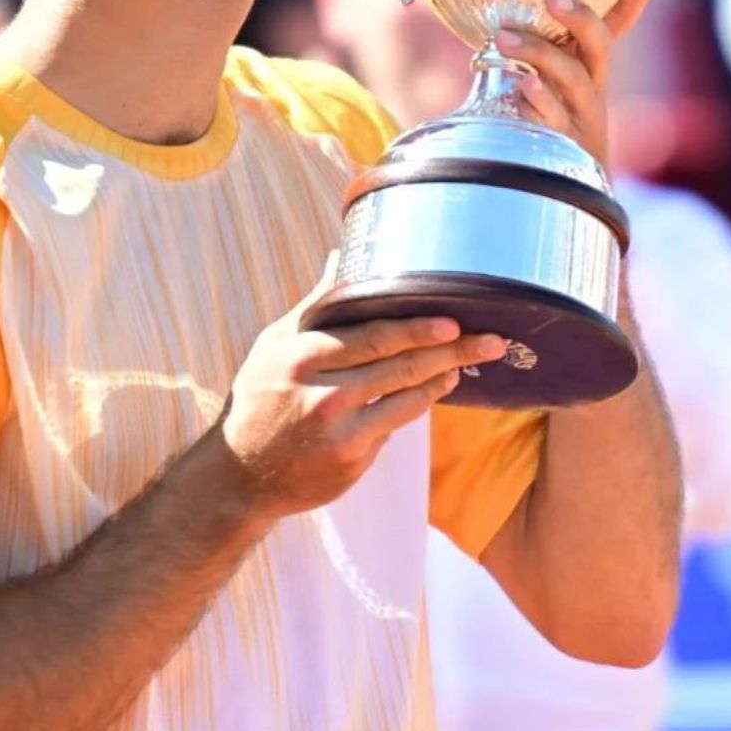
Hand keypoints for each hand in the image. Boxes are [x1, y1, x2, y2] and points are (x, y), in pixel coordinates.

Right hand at [220, 260, 506, 518]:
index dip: (416, 328)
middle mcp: (323, 392)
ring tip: (468, 362)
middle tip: (489, 340)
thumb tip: (341, 256)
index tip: (452, 320)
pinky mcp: (351, 459)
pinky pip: (395, 424)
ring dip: (442, 377)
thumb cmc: (260, 398)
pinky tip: (438, 389)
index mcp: (303, 356)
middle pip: (398, 365)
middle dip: (449, 351)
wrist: (240, 474)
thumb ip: (315, 304)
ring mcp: (339, 429)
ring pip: (405, 396)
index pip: (372, 337)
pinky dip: (420, 404)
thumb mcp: (275, 344)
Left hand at [494, 0, 666, 167]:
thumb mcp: (553, 78)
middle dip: (580, 18)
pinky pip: (551, 118)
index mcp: (593, 62)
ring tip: (503, 39)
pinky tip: (518, 88)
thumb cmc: (554, 118)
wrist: (568, 184)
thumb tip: (502, 8)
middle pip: (599, 44)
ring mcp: (581, 114)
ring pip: (569, 77)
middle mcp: (594, 84)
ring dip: (537, 53)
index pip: (623, 18)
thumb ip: (538, 45)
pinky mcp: (563, 142)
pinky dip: (536, 101)